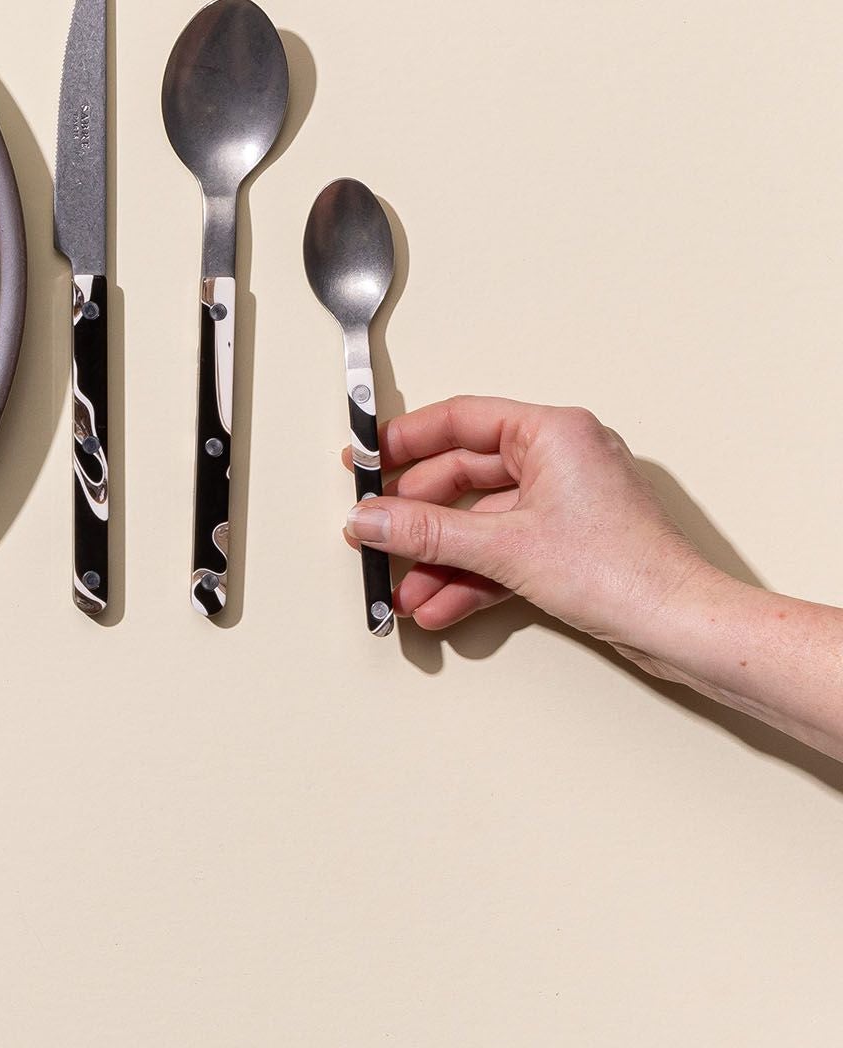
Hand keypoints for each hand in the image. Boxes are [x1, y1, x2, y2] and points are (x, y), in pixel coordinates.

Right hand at [343, 396, 713, 652]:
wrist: (683, 628)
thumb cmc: (626, 571)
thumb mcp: (506, 547)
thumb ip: (427, 531)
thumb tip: (371, 518)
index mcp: (553, 433)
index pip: (460, 419)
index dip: (405, 440)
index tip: (365, 460)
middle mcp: (560, 459)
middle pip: (463, 475)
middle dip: (417, 516)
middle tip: (374, 531)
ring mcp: (565, 503)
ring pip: (480, 521)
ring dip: (439, 557)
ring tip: (403, 586)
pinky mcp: (568, 544)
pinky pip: (502, 550)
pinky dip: (469, 576)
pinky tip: (439, 603)